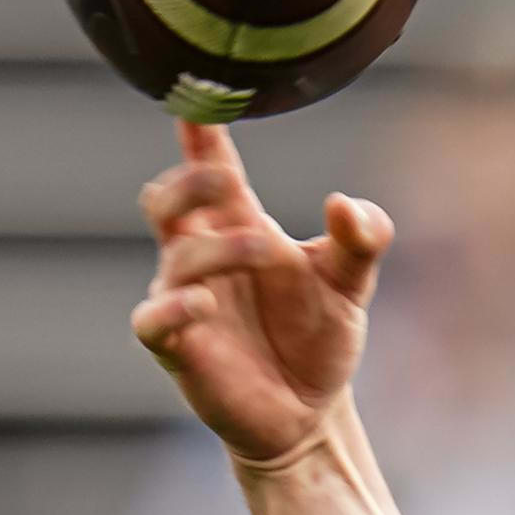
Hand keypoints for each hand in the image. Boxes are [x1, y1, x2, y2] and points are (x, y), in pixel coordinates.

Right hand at [130, 123, 387, 470]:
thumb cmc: (320, 337)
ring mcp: (186, 299)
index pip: (209, 167)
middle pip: (165, 198)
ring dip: (218, 246)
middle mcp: (202, 255)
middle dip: (190, 181)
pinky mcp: (178, 347)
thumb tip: (344, 204)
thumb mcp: (352, 283)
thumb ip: (363, 238)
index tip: (195, 100)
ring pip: (173, 252)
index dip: (199, 134)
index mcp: (239, 226)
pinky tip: (204, 302)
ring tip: (266, 251)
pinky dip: (173, 305)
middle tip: (229, 180)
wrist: (311, 414)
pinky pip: (152, 318)